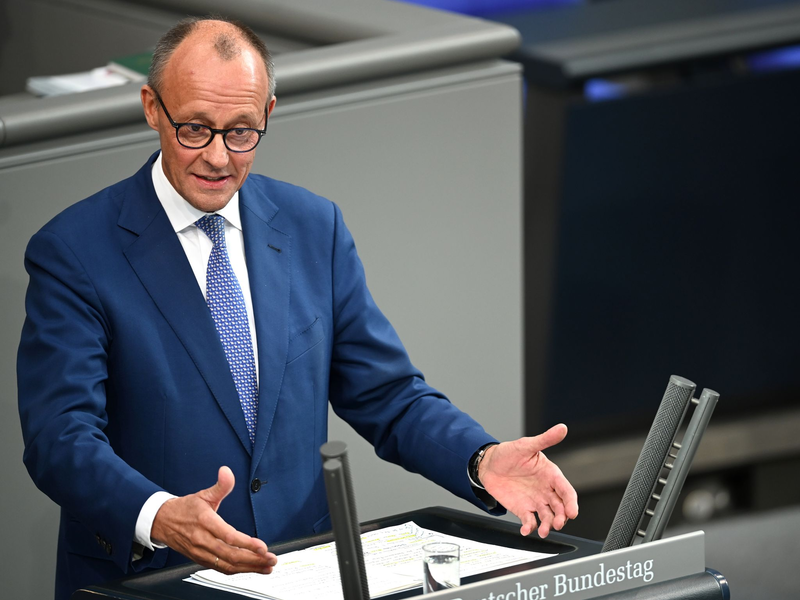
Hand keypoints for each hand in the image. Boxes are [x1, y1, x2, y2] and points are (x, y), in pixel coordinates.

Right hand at [151, 466, 277, 573]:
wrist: (162, 522)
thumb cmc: (184, 509)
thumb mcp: (203, 494)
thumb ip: (220, 485)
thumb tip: (227, 472)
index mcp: (205, 521)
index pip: (228, 536)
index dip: (246, 543)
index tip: (262, 546)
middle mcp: (202, 540)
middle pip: (230, 555)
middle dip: (253, 559)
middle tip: (271, 559)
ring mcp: (201, 552)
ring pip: (227, 565)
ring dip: (249, 568)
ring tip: (266, 566)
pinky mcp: (201, 560)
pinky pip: (220, 568)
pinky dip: (237, 570)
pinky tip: (251, 568)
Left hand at [479, 424, 578, 537]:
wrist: (488, 464)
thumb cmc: (509, 453)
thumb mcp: (527, 445)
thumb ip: (545, 439)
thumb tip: (562, 428)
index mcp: (551, 475)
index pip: (566, 491)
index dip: (571, 502)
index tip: (572, 512)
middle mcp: (546, 490)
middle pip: (560, 507)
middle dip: (562, 517)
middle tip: (558, 523)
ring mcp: (535, 501)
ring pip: (548, 517)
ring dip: (548, 525)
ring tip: (543, 531)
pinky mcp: (523, 509)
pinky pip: (530, 521)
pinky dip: (530, 527)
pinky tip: (527, 530)